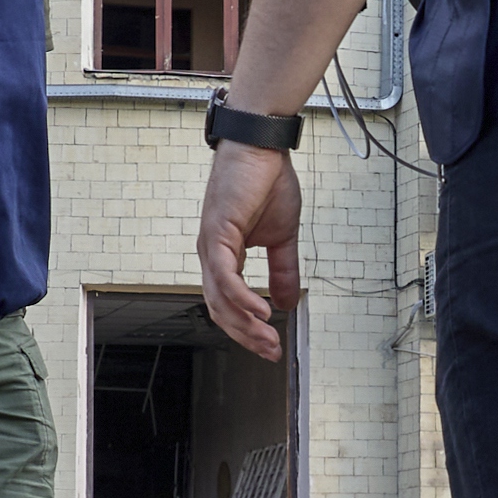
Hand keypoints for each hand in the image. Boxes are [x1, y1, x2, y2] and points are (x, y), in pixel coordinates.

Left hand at [197, 143, 304, 360]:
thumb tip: (286, 303)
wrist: (262, 146)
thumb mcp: (282, 237)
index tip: (271, 346)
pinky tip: (260, 312)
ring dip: (245, 324)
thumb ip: (282, 271)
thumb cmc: (267, 181)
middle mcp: (211, 253)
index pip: (228, 303)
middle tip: (270, 351)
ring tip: (268, 337)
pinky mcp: (217, 233)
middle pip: (220, 309)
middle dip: (245, 336)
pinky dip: (241, 298)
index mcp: (223, 255)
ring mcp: (211, 244)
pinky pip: (225, 276)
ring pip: (220, 298)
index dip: (247, 329)